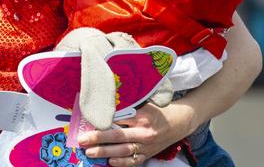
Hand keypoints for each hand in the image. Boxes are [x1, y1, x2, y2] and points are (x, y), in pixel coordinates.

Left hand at [77, 102, 197, 166]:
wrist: (180, 122)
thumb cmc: (159, 110)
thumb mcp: (146, 102)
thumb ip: (128, 104)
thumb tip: (106, 103)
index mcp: (143, 116)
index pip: (119, 119)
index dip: (103, 121)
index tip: (88, 121)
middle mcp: (144, 132)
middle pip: (118, 136)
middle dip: (98, 138)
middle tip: (83, 140)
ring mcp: (147, 146)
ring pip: (123, 151)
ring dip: (105, 153)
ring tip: (90, 152)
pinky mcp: (148, 155)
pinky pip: (133, 161)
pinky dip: (121, 163)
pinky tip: (109, 162)